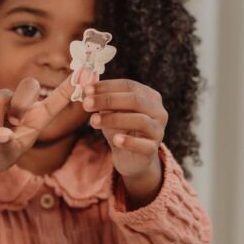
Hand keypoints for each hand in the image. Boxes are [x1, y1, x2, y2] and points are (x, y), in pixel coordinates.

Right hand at [0, 78, 72, 179]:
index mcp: (36, 119)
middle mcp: (22, 104)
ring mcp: (2, 97)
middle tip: (12, 124)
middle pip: (30, 86)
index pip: (57, 99)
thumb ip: (5, 148)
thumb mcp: (4, 158)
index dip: (70, 86)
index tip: (86, 72)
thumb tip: (2, 134)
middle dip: (19, 104)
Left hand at [83, 79, 166, 202]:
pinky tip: (115, 140)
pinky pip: (143, 145)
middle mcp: (158, 111)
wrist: (131, 158)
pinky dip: (129, 141)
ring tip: (93, 121)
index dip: (107, 86)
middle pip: (135, 100)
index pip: (129, 85)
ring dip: (114, 119)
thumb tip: (85, 88)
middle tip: (86, 103)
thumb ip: (102, 100)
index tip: (86, 90)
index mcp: (149, 96)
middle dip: (108, 100)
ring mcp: (158, 130)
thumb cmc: (120, 129)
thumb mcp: (110, 112)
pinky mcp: (153, 149)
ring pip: (140, 120)